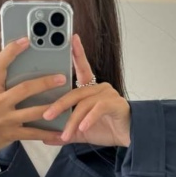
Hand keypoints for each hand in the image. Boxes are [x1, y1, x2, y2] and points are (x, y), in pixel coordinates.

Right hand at [0, 37, 72, 153]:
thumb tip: (22, 64)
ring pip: (32, 112)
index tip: (26, 40)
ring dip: (51, 107)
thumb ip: (3, 82)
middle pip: (24, 89)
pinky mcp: (11, 134)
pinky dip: (48, 134)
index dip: (11, 51)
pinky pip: (33, 134)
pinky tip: (60, 133)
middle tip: (62, 77)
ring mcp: (5, 120)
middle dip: (44, 83)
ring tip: (66, 102)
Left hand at [40, 33, 130, 147]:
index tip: (71, 38)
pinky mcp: (116, 104)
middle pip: (75, 92)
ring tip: (65, 135)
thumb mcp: (81, 132)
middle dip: (59, 104)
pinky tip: (83, 128)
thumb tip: (45, 138)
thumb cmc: (107, 129)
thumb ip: (65, 132)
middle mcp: (100, 88)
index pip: (82, 68)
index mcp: (91, 89)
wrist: (130, 138)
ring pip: (84, 104)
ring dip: (73, 121)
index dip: (77, 53)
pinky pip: (98, 108)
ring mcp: (109, 94)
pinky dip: (89, 119)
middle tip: (47, 115)